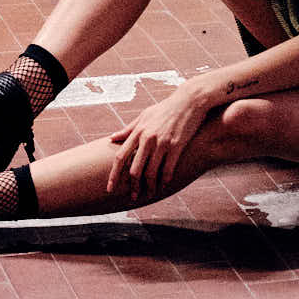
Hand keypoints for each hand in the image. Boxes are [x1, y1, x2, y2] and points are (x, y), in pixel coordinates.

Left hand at [108, 83, 212, 203]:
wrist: (188, 101)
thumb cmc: (165, 108)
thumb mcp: (144, 115)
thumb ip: (128, 129)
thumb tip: (112, 138)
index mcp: (138, 131)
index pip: (121, 157)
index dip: (114, 175)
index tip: (110, 188)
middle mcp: (148, 138)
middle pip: (134, 169)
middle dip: (132, 186)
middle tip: (133, 197)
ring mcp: (162, 142)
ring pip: (151, 172)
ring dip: (149, 186)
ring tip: (149, 194)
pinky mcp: (177, 145)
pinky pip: (168, 168)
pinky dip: (164, 180)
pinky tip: (163, 185)